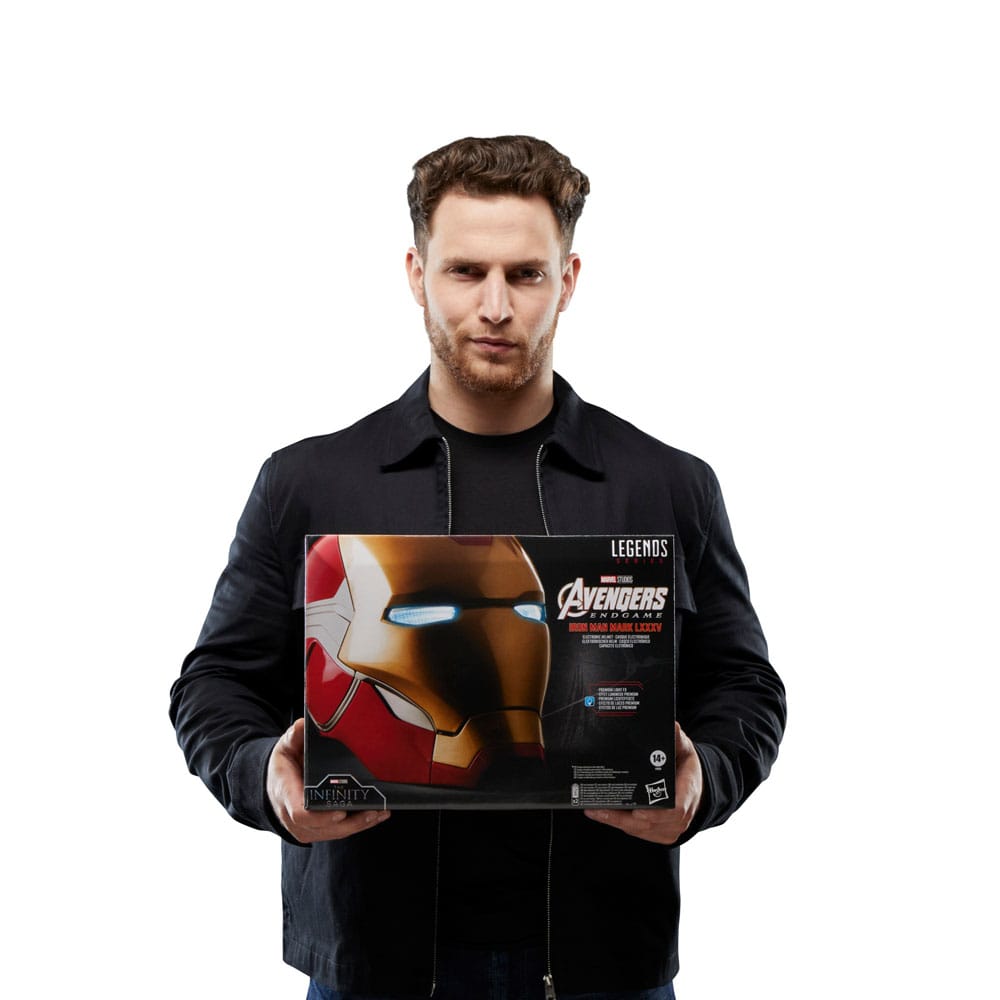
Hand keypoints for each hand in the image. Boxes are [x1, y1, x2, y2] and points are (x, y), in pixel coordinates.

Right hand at [266, 718, 390, 842]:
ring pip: (334, 833)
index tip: (341, 812)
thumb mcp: (285, 747)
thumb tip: (303, 724)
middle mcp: (293, 818)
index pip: (301, 813)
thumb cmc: (283, 766)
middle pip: (324, 827)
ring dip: (359, 825)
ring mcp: (305, 828)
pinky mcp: (317, 832)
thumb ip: (294, 737)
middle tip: (373, 810)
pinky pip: (338, 833)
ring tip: (380, 813)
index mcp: (286, 795)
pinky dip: (357, 826)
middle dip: (351, 822)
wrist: (275, 786)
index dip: (322, 816)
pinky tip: (375, 817)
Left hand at [585, 722, 702, 844]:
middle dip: (623, 817)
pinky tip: (603, 815)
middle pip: (650, 822)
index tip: (638, 810)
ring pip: (641, 830)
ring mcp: (670, 829)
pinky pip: (639, 832)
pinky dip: (622, 825)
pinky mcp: (660, 834)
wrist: (696, 788)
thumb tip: (672, 726)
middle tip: (598, 808)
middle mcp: (681, 817)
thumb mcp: (684, 749)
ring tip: (595, 810)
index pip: (675, 809)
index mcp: (688, 794)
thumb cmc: (687, 768)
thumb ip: (676, 739)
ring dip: (617, 822)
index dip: (655, 812)